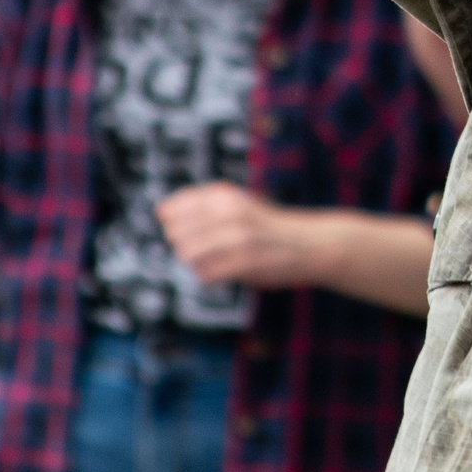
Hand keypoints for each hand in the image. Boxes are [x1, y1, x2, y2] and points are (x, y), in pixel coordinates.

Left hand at [156, 183, 331, 288]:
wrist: (309, 244)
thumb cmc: (268, 228)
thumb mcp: (238, 204)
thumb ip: (204, 207)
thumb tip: (162, 213)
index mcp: (224, 195)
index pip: (172, 208)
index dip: (172, 224)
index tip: (183, 230)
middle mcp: (228, 211)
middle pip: (175, 233)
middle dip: (182, 244)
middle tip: (204, 249)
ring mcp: (237, 237)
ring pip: (187, 254)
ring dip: (195, 262)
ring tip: (214, 261)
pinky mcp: (244, 261)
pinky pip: (205, 274)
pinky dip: (208, 276)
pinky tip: (223, 272)